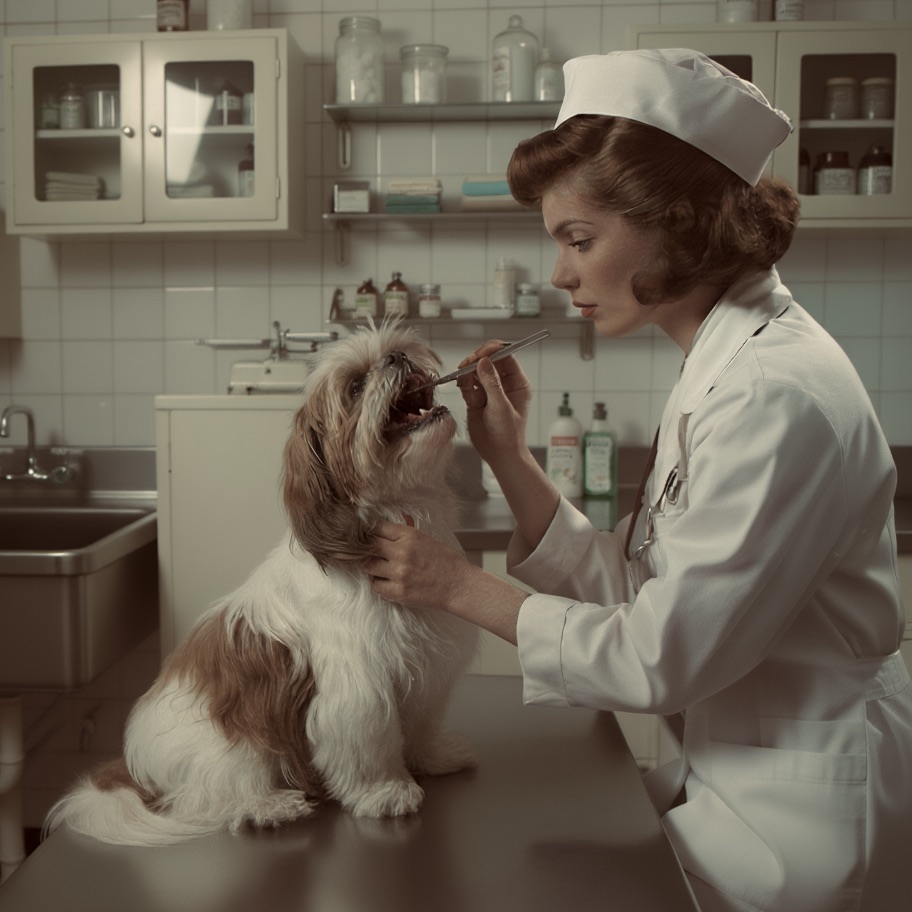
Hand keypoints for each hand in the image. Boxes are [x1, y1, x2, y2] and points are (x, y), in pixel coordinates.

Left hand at [368, 520, 524, 644]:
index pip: (377, 528)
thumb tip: (385, 525)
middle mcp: (402, 552)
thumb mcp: (426, 539)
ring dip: (370, 566)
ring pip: (368, 566)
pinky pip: (375, 586)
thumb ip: (405, 533)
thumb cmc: (446, 561)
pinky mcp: (399, 592)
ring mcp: (399, 573)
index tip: (367, 536)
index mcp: (409, 536)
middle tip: (366, 552)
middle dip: (365, 549)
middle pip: (368, 546)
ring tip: (377, 567)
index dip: (369, 532)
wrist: (459, 585)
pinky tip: (386, 581)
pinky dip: (378, 583)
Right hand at [456, 341, 532, 466]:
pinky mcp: (476, 398)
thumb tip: (484, 361)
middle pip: (489, 360)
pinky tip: (464, 390)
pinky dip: (463, 384)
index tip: (480, 354)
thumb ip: (491, 383)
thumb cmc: (508, 434)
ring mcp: (489, 390)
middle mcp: (503, 383)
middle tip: (466, 365)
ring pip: (475, 370)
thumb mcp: (501, 407)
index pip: (506, 356)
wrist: (498, 454)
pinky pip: (467, 383)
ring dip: (468, 372)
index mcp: (517, 382)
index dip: (493, 351)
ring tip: (463, 380)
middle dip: (476, 360)